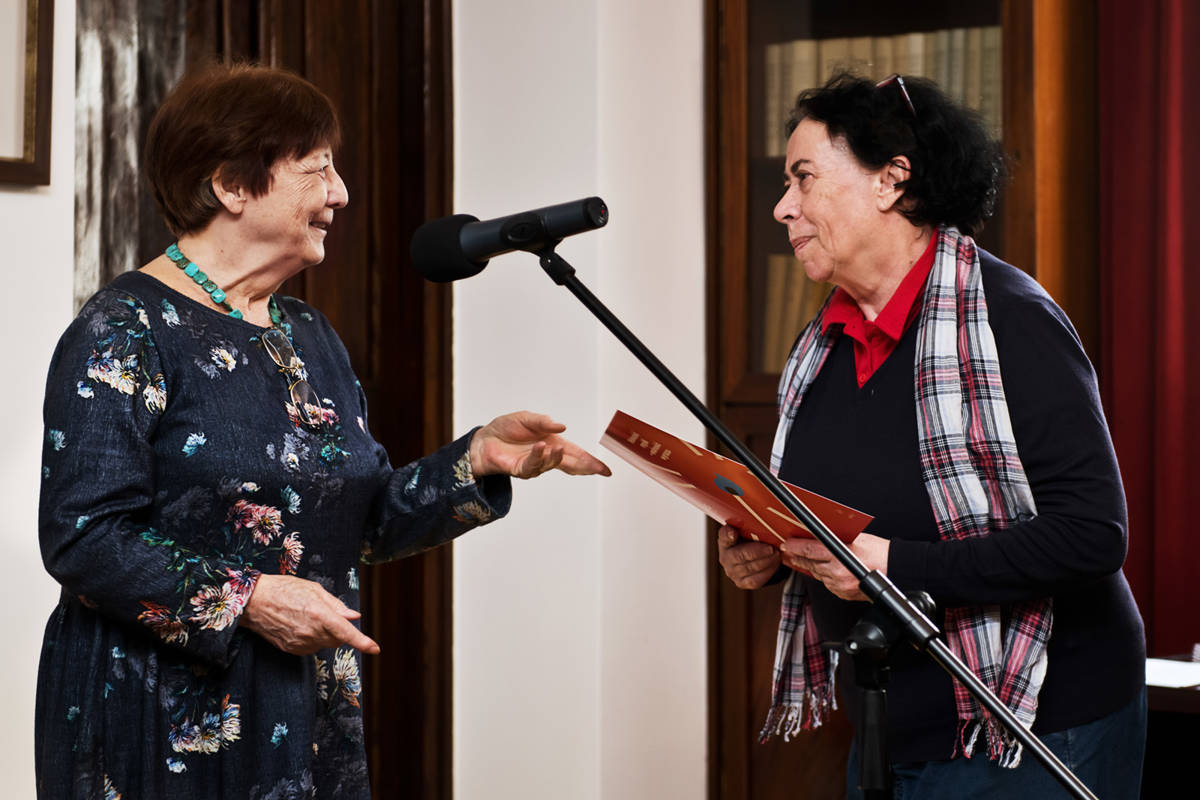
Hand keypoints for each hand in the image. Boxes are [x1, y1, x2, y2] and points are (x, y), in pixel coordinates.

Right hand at [241, 574, 379, 654]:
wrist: (253, 602)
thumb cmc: (284, 589)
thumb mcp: (313, 589)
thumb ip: (336, 605)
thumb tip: (354, 616)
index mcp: (319, 615)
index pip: (346, 633)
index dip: (363, 642)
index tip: (375, 649)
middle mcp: (311, 633)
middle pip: (338, 639)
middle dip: (338, 629)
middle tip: (323, 612)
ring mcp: (300, 644)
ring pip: (325, 644)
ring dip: (324, 633)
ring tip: (306, 615)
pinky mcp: (292, 650)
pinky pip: (311, 647)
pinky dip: (312, 638)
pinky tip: (299, 624)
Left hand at [469, 411, 611, 478]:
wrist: (484, 439)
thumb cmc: (506, 428)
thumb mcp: (526, 418)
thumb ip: (544, 422)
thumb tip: (563, 426)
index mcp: (553, 442)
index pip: (576, 453)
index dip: (590, 461)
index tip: (605, 470)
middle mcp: (547, 455)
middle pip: (571, 464)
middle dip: (585, 467)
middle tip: (597, 470)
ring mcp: (535, 464)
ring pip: (552, 464)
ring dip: (556, 457)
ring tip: (556, 447)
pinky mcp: (521, 469)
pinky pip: (533, 465)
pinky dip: (538, 456)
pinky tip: (540, 447)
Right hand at [717, 525, 780, 589]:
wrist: (752, 561)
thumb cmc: (751, 542)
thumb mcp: (748, 531)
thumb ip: (750, 527)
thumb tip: (765, 522)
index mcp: (725, 541)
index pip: (723, 536)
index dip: (728, 535)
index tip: (733, 533)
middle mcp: (725, 558)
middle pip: (740, 555)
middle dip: (758, 552)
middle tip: (772, 548)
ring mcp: (732, 572)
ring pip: (750, 568)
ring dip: (766, 561)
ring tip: (777, 554)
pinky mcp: (741, 583)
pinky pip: (755, 580)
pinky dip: (768, 571)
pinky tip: (775, 564)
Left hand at [779, 533, 890, 601]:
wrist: (896, 570)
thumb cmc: (879, 552)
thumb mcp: (855, 537)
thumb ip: (835, 537)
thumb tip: (817, 533)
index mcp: (839, 556)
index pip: (809, 550)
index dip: (794, 547)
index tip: (786, 544)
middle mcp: (838, 572)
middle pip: (810, 564)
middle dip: (797, 557)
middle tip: (788, 552)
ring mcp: (840, 585)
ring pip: (817, 575)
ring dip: (808, 567)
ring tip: (801, 560)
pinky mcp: (843, 594)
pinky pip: (827, 584)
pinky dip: (822, 576)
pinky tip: (820, 571)